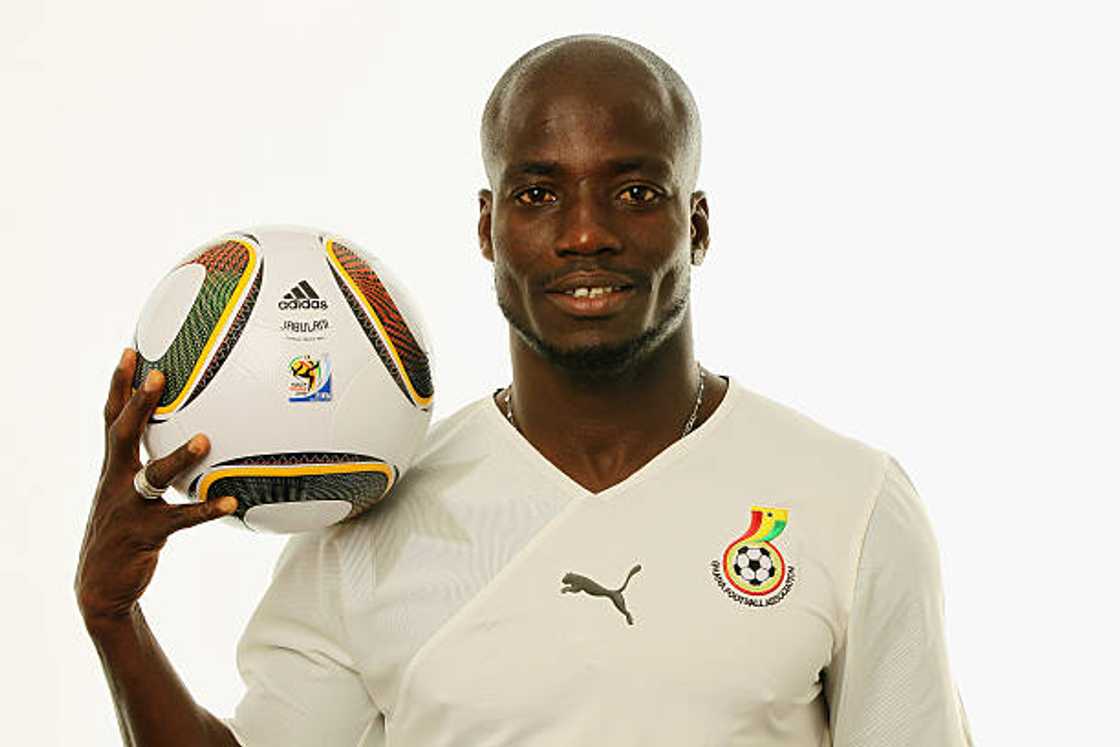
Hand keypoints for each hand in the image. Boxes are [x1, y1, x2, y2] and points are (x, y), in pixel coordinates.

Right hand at [75, 348, 237, 628]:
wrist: (100, 586)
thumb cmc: (126, 533)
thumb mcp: (131, 496)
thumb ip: (154, 468)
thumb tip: (195, 441)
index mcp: (113, 468)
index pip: (111, 418)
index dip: (119, 385)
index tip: (129, 351)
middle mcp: (116, 482)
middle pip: (123, 435)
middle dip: (139, 404)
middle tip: (159, 375)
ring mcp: (128, 508)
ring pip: (152, 477)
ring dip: (178, 457)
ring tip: (205, 439)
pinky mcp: (145, 534)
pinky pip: (179, 520)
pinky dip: (205, 510)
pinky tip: (230, 502)